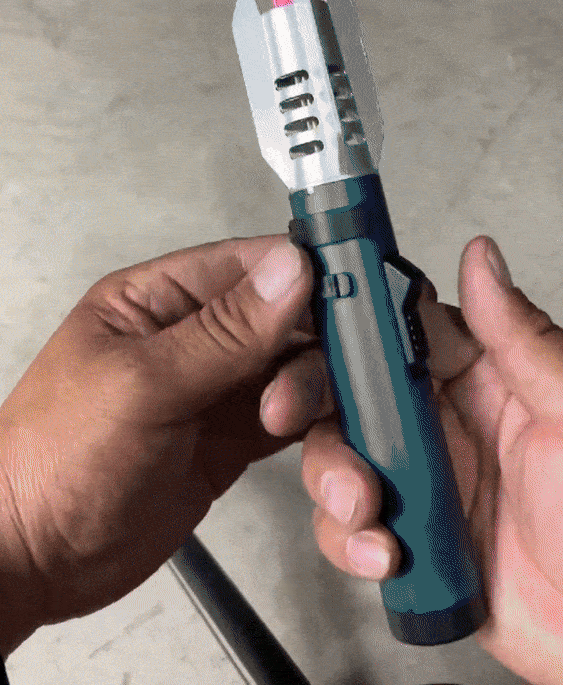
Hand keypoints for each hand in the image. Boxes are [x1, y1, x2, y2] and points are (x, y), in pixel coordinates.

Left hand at [0, 235, 334, 658]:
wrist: (30, 560)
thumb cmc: (54, 460)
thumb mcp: (141, 387)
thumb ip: (223, 333)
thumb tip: (293, 270)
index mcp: (161, 299)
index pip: (254, 266)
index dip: (313, 280)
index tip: (364, 307)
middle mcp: (195, 337)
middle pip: (291, 325)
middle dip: (322, 364)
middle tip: (317, 407)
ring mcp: (217, 391)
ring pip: (301, 381)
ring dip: (328, 418)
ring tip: (324, 465)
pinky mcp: (232, 442)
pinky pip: (296, 432)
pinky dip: (323, 452)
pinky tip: (337, 480)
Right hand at [263, 236, 561, 684]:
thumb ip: (519, 338)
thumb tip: (481, 259)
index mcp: (482, 375)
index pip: (398, 325)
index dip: (349, 319)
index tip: (313, 320)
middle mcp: (443, 420)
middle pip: (348, 386)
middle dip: (310, 396)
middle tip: (290, 408)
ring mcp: (419, 479)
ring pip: (334, 453)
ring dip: (331, 478)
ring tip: (365, 505)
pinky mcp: (404, 536)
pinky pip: (346, 524)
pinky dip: (347, 539)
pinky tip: (383, 551)